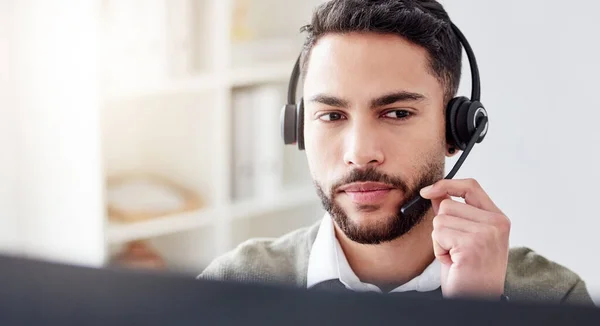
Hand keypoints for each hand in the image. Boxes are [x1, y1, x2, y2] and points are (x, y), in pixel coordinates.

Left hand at [420, 178, 509, 299]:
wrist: (476, 298)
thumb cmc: (469, 271)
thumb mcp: (465, 237)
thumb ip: (454, 213)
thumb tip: (436, 192)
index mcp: (498, 218)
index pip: (471, 186)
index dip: (447, 184)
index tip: (427, 191)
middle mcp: (497, 223)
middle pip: (447, 204)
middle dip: (442, 227)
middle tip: (455, 248)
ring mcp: (486, 233)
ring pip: (440, 219)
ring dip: (440, 240)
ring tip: (455, 256)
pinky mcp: (471, 245)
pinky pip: (438, 234)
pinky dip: (439, 250)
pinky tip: (453, 262)